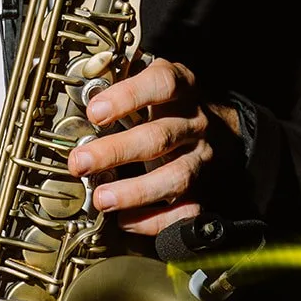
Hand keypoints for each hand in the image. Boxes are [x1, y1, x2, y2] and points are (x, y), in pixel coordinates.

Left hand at [66, 57, 239, 236]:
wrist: (224, 129)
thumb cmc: (173, 105)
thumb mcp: (153, 80)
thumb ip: (121, 85)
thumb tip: (76, 100)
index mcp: (181, 88)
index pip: (161, 85)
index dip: (128, 97)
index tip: (95, 111)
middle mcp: (193, 123)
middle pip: (158, 138)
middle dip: (115, 152)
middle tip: (80, 163)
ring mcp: (200, 158)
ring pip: (174, 177)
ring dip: (134, 192)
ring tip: (103, 198)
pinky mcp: (204, 189)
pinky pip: (185, 210)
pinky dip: (154, 220)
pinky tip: (127, 220)